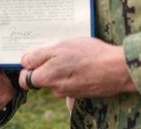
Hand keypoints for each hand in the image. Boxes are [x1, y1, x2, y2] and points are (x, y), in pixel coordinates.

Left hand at [20, 37, 136, 99]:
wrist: (117, 69)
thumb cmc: (88, 55)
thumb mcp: (60, 47)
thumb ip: (38, 56)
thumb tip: (24, 61)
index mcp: (47, 78)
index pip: (25, 79)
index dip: (28, 67)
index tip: (35, 57)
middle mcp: (56, 89)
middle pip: (43, 78)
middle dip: (47, 65)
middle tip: (59, 51)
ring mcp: (70, 92)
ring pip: (59, 79)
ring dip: (63, 68)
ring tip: (75, 54)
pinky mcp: (83, 92)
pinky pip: (72, 81)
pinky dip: (75, 73)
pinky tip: (84, 62)